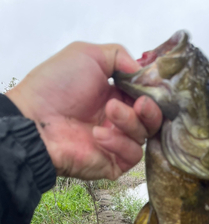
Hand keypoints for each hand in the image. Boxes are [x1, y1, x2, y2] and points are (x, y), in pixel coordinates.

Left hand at [7, 42, 161, 179]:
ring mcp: (117, 142)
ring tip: (109, 111)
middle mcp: (119, 120)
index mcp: (116, 95)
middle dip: (151, 110)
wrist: (35, 121)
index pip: (148, 97)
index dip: (153, 92)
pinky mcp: (113, 163)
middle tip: (141, 104)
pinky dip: (119, 142)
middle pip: (152, 119)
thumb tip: (143, 72)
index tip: (154, 85)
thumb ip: (119, 56)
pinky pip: (132, 155)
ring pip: (144, 136)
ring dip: (130, 121)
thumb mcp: (88, 55)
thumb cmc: (56, 86)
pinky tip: (98, 134)